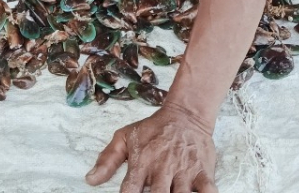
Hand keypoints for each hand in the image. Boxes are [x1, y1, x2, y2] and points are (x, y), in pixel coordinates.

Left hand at [86, 105, 217, 192]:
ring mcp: (184, 171)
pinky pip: (208, 192)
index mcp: (142, 163)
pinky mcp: (203, 172)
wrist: (186, 114)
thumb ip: (107, 160)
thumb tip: (90, 180)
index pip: (129, 191)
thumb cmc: (153, 129)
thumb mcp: (125, 137)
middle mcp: (162, 169)